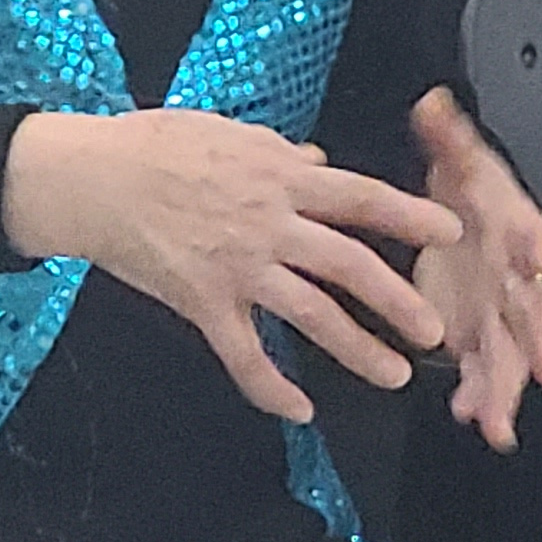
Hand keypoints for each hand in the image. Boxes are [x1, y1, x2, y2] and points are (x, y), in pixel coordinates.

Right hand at [0, 108, 454, 424]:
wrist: (91, 178)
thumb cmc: (154, 145)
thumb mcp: (229, 131)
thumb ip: (280, 152)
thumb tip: (319, 161)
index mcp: (279, 178)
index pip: (358, 198)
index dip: (407, 216)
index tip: (449, 233)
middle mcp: (269, 224)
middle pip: (348, 264)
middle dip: (397, 299)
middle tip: (435, 329)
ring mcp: (237, 267)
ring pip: (310, 314)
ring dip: (357, 348)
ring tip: (395, 374)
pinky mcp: (203, 302)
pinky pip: (244, 354)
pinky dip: (272, 387)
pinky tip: (300, 410)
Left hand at [406, 85, 541, 449]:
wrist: (467, 222)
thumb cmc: (472, 195)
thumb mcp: (458, 161)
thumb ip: (446, 136)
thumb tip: (431, 103)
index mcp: (519, 227)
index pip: (540, 234)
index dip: (541, 245)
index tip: (538, 257)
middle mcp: (521, 276)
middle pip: (539, 310)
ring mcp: (505, 313)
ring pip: (514, 354)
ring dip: (508, 388)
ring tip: (497, 424)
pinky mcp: (483, 338)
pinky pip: (486, 373)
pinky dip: (481, 398)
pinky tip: (473, 420)